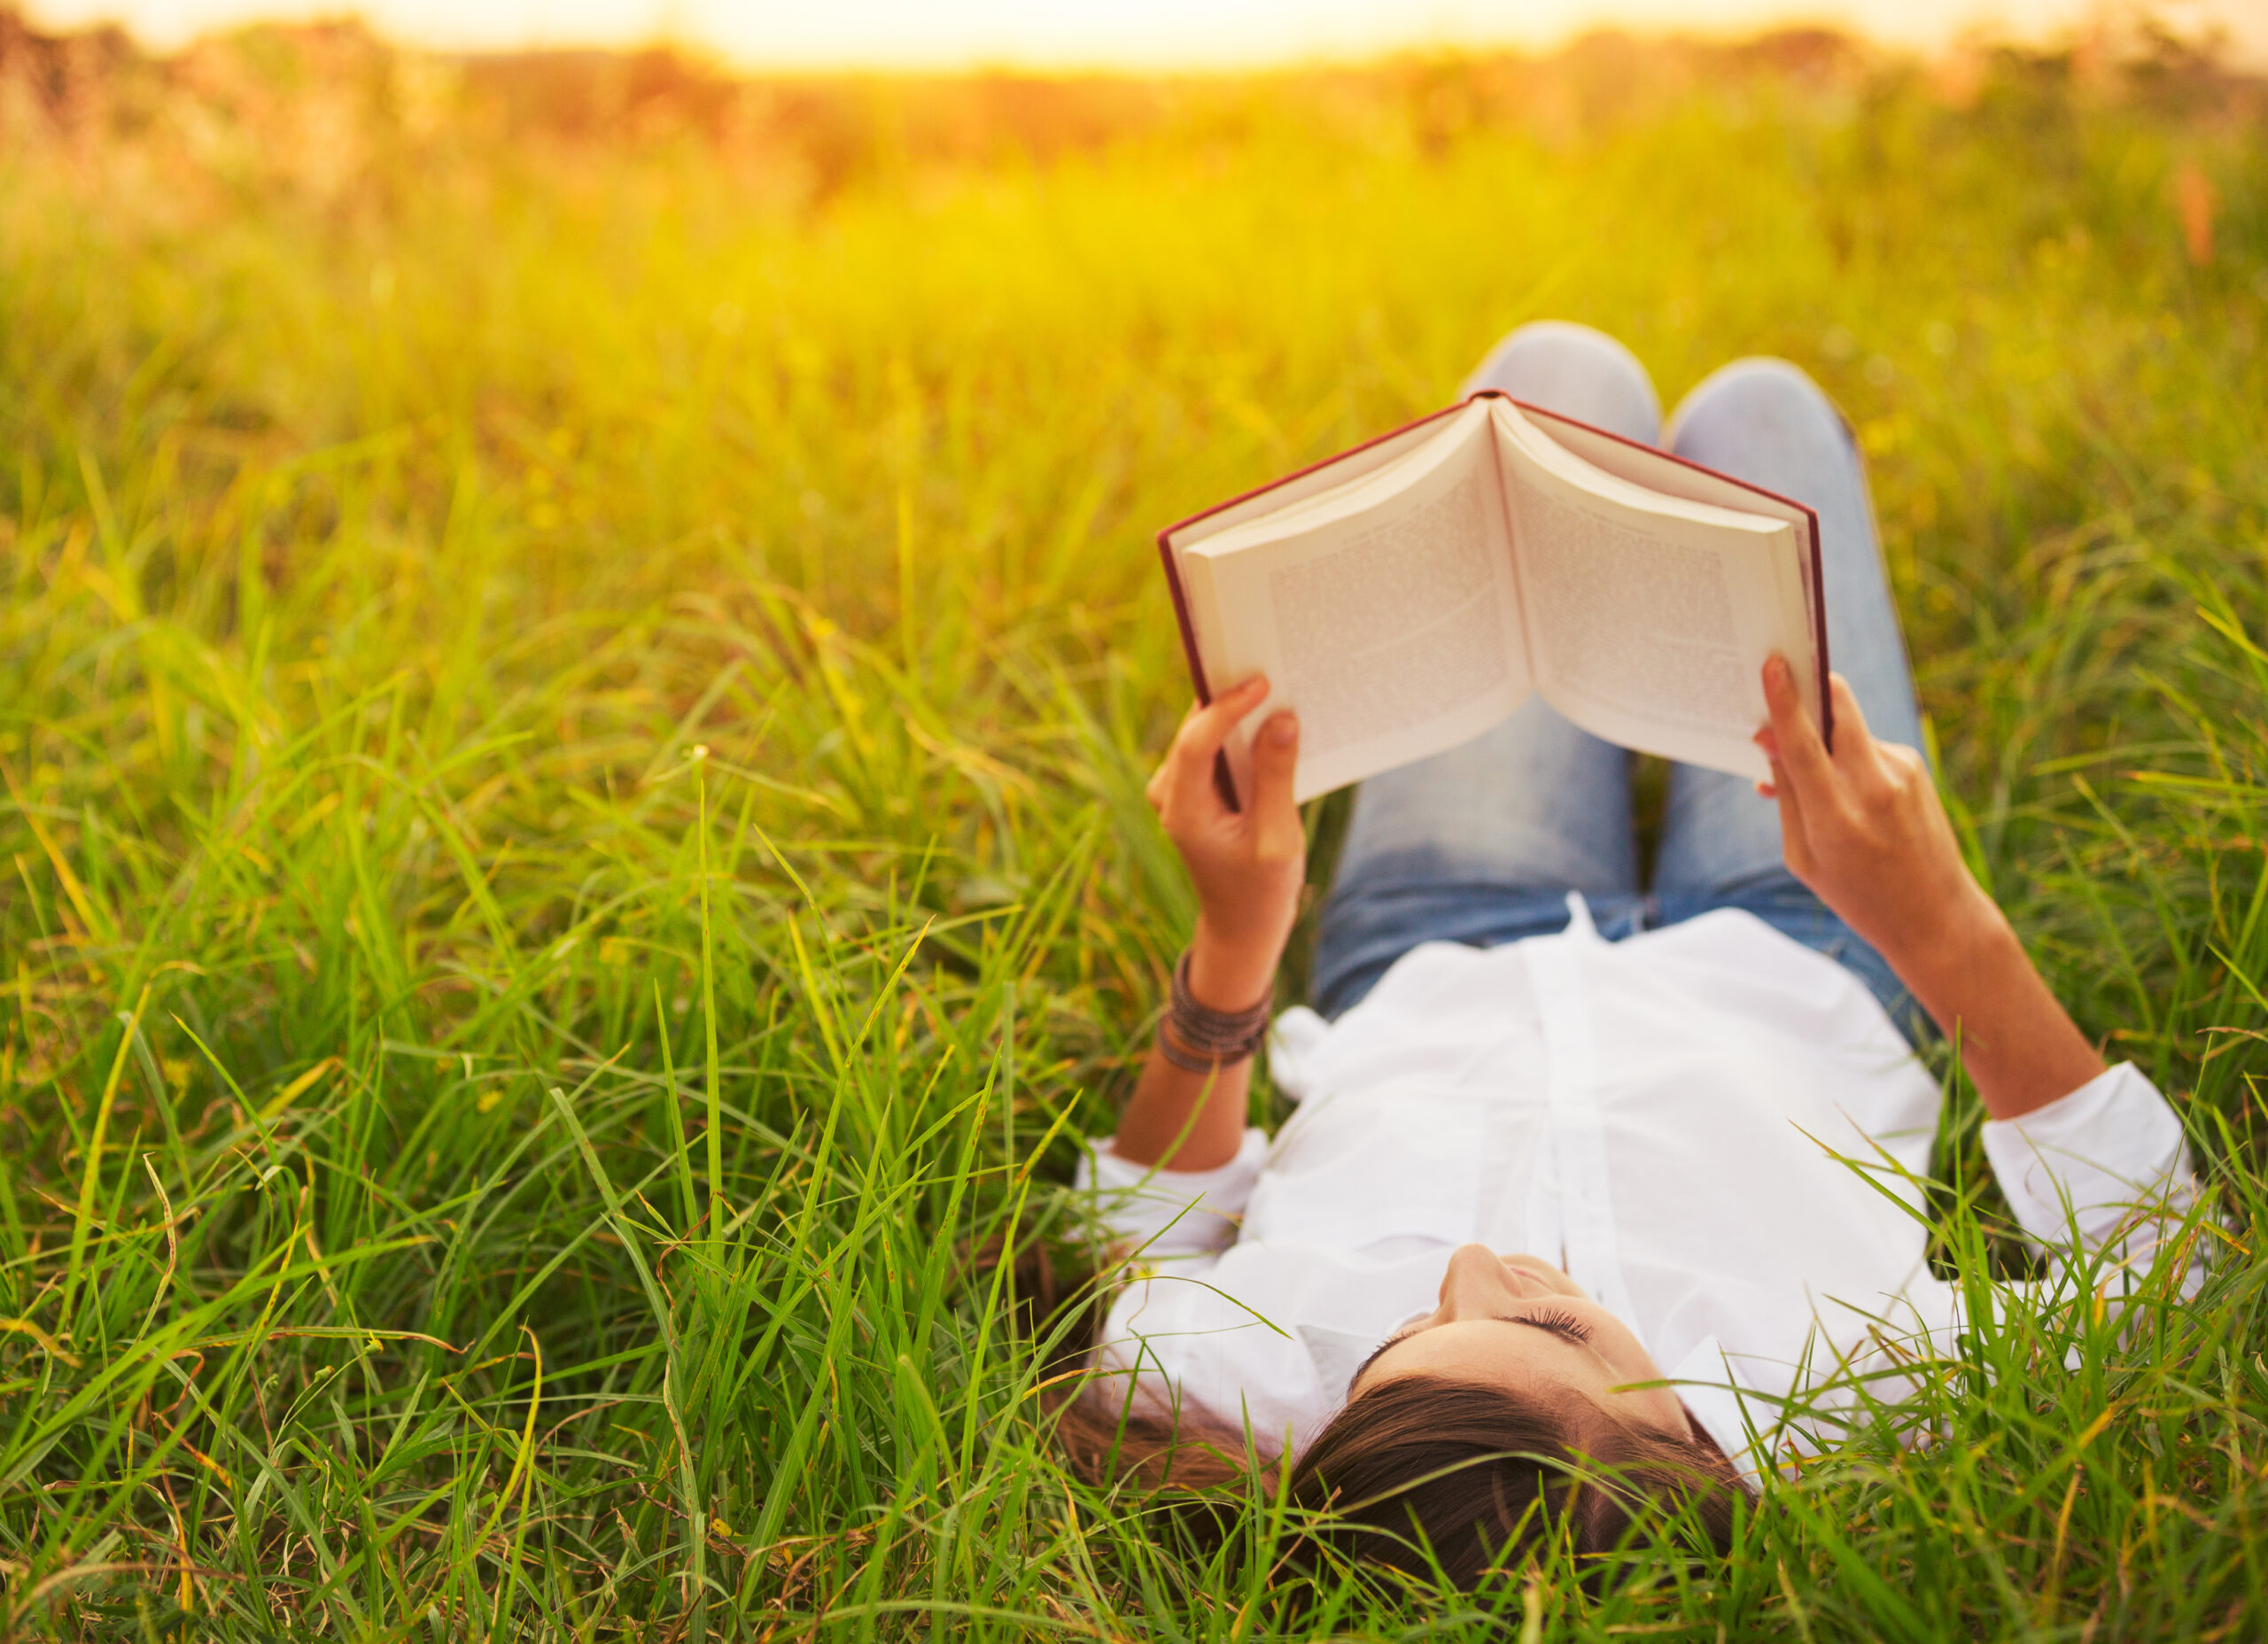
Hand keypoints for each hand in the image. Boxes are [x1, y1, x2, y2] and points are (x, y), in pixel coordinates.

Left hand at [1145, 675, 1303, 1007]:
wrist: (1242, 925)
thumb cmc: (1260, 889)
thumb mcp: (1276, 837)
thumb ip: (1276, 777)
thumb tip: (1282, 719)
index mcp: (1183, 811)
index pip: (1197, 742)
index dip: (1226, 707)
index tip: (1262, 684)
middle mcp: (1170, 794)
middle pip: (1197, 729)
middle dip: (1233, 700)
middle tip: (1272, 665)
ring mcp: (1178, 791)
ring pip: (1205, 734)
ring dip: (1239, 713)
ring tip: (1278, 685)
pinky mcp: (1194, 789)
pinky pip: (1214, 748)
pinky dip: (1241, 733)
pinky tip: (1272, 719)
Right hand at [1756, 655, 1995, 966]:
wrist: (1937, 917)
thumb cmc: (1859, 895)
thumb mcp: (1804, 857)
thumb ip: (1786, 795)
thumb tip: (1768, 740)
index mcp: (1837, 818)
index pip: (1805, 745)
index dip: (1785, 702)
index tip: (1772, 664)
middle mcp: (1874, 786)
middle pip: (1839, 706)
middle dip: (1810, 687)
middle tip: (1785, 678)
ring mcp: (1901, 772)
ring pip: (1847, 728)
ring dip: (1822, 739)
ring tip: (1813, 784)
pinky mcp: (1914, 766)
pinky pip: (1865, 746)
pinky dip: (1844, 759)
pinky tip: (1845, 795)